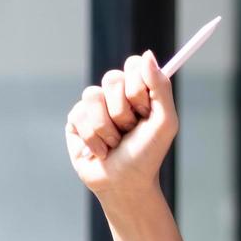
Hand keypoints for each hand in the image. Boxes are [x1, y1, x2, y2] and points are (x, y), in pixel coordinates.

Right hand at [64, 50, 175, 200]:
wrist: (125, 185)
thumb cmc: (147, 156)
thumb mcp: (165, 122)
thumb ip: (161, 87)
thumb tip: (148, 55)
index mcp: (138, 91)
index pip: (134, 65)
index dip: (138, 88)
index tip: (144, 111)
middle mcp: (115, 95)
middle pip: (112, 78)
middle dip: (123, 111)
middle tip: (129, 131)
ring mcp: (94, 107)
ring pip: (92, 97)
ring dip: (107, 128)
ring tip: (114, 144)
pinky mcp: (76, 121)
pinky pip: (78, 115)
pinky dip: (93, 138)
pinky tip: (100, 151)